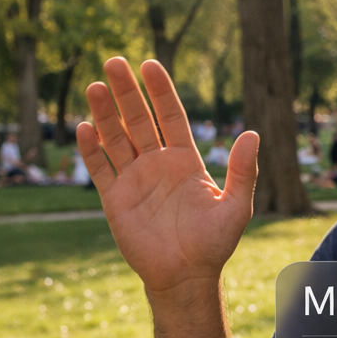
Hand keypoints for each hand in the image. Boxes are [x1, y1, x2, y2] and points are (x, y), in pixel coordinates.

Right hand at [76, 57, 258, 298]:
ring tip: (95, 86)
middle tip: (114, 62)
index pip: (171, 116)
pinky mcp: (114, 199)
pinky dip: (91, 150)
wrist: (186, 276)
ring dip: (104, 114)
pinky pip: (100, 169)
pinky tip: (84, 127)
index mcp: (185, 160)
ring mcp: (134, 180)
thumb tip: (252, 134)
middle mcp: (157, 164)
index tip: (150, 65)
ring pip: (115, 138)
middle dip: (127, 92)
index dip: (160, 91)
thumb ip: (244, 172)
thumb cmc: (214, 244)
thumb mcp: (236, 207)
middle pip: (139, 120)